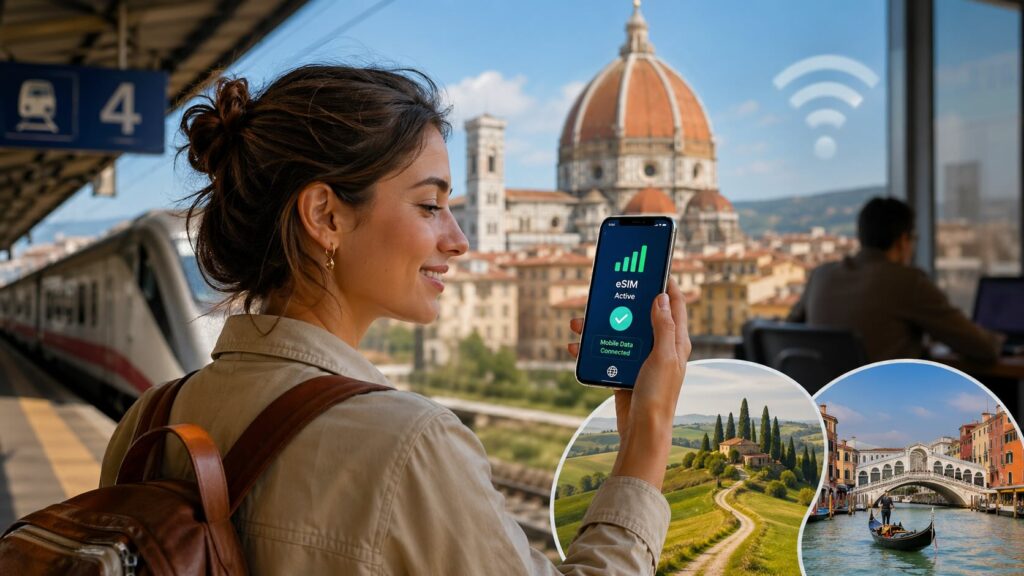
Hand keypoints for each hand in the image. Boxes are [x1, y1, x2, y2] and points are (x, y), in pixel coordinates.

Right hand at [567, 278, 690, 488]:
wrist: (642, 431)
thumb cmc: (658, 396)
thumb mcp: (663, 357)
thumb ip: (663, 327)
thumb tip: (661, 297)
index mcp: (676, 342)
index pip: (675, 304)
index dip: (666, 284)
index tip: (653, 266)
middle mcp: (660, 347)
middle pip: (641, 315)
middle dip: (622, 302)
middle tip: (606, 289)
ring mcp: (641, 359)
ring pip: (619, 332)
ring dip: (599, 325)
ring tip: (579, 321)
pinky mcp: (624, 371)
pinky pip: (606, 352)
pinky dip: (590, 347)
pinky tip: (576, 346)